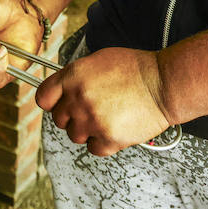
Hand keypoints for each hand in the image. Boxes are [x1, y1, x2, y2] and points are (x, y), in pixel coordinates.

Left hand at [36, 46, 172, 155]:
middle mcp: (79, 99)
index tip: (58, 104)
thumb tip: (63, 88)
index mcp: (74, 76)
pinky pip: (93, 148)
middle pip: (58, 119)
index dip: (51, 102)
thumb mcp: (99, 60)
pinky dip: (102, 142)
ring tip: (106, 117)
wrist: (164, 84)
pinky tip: (114, 127)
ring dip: (87, 130)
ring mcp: (93, 120)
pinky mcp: (109, 139)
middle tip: (90, 109)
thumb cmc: (136, 69)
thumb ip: (76, 75)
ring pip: (75, 136)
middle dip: (72, 116)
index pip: (43, 97)